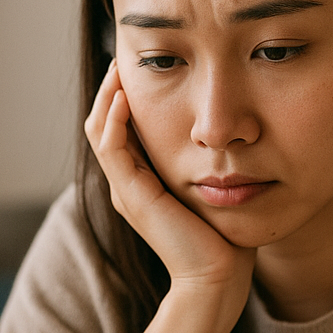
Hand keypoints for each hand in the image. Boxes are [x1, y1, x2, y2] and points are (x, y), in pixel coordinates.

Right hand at [84, 61, 253, 305]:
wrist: (218, 277)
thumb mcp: (214, 188)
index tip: (145, 66)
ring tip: (121, 66)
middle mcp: (127, 185)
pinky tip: (126, 96)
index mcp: (142, 184)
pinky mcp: (131, 195)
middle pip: (104, 124)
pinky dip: (114, 118)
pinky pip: (111, 147)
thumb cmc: (225, 239)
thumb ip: (211, 164)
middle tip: (126, 55)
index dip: (126, 96)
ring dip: (108, 95)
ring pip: (100, 130)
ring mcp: (125, 190)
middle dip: (113, 88)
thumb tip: (232, 135)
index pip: (121, 129)